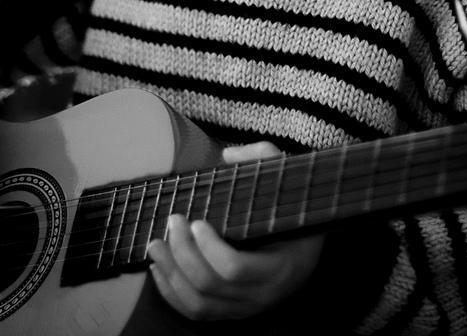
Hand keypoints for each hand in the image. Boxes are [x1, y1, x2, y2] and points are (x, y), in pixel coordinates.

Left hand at [147, 141, 323, 320]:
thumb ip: (263, 158)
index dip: (209, 248)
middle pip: (210, 285)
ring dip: (172, 274)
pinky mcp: (232, 312)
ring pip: (199, 304)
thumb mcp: (289, 179)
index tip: (196, 221)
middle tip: (173, 222)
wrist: (309, 245)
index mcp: (280, 266)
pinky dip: (172, 294)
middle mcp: (263, 295)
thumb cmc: (296, 211)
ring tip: (156, 245)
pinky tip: (159, 270)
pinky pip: (196, 312)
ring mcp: (246, 308)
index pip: (235, 268)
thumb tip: (228, 154)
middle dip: (183, 253)